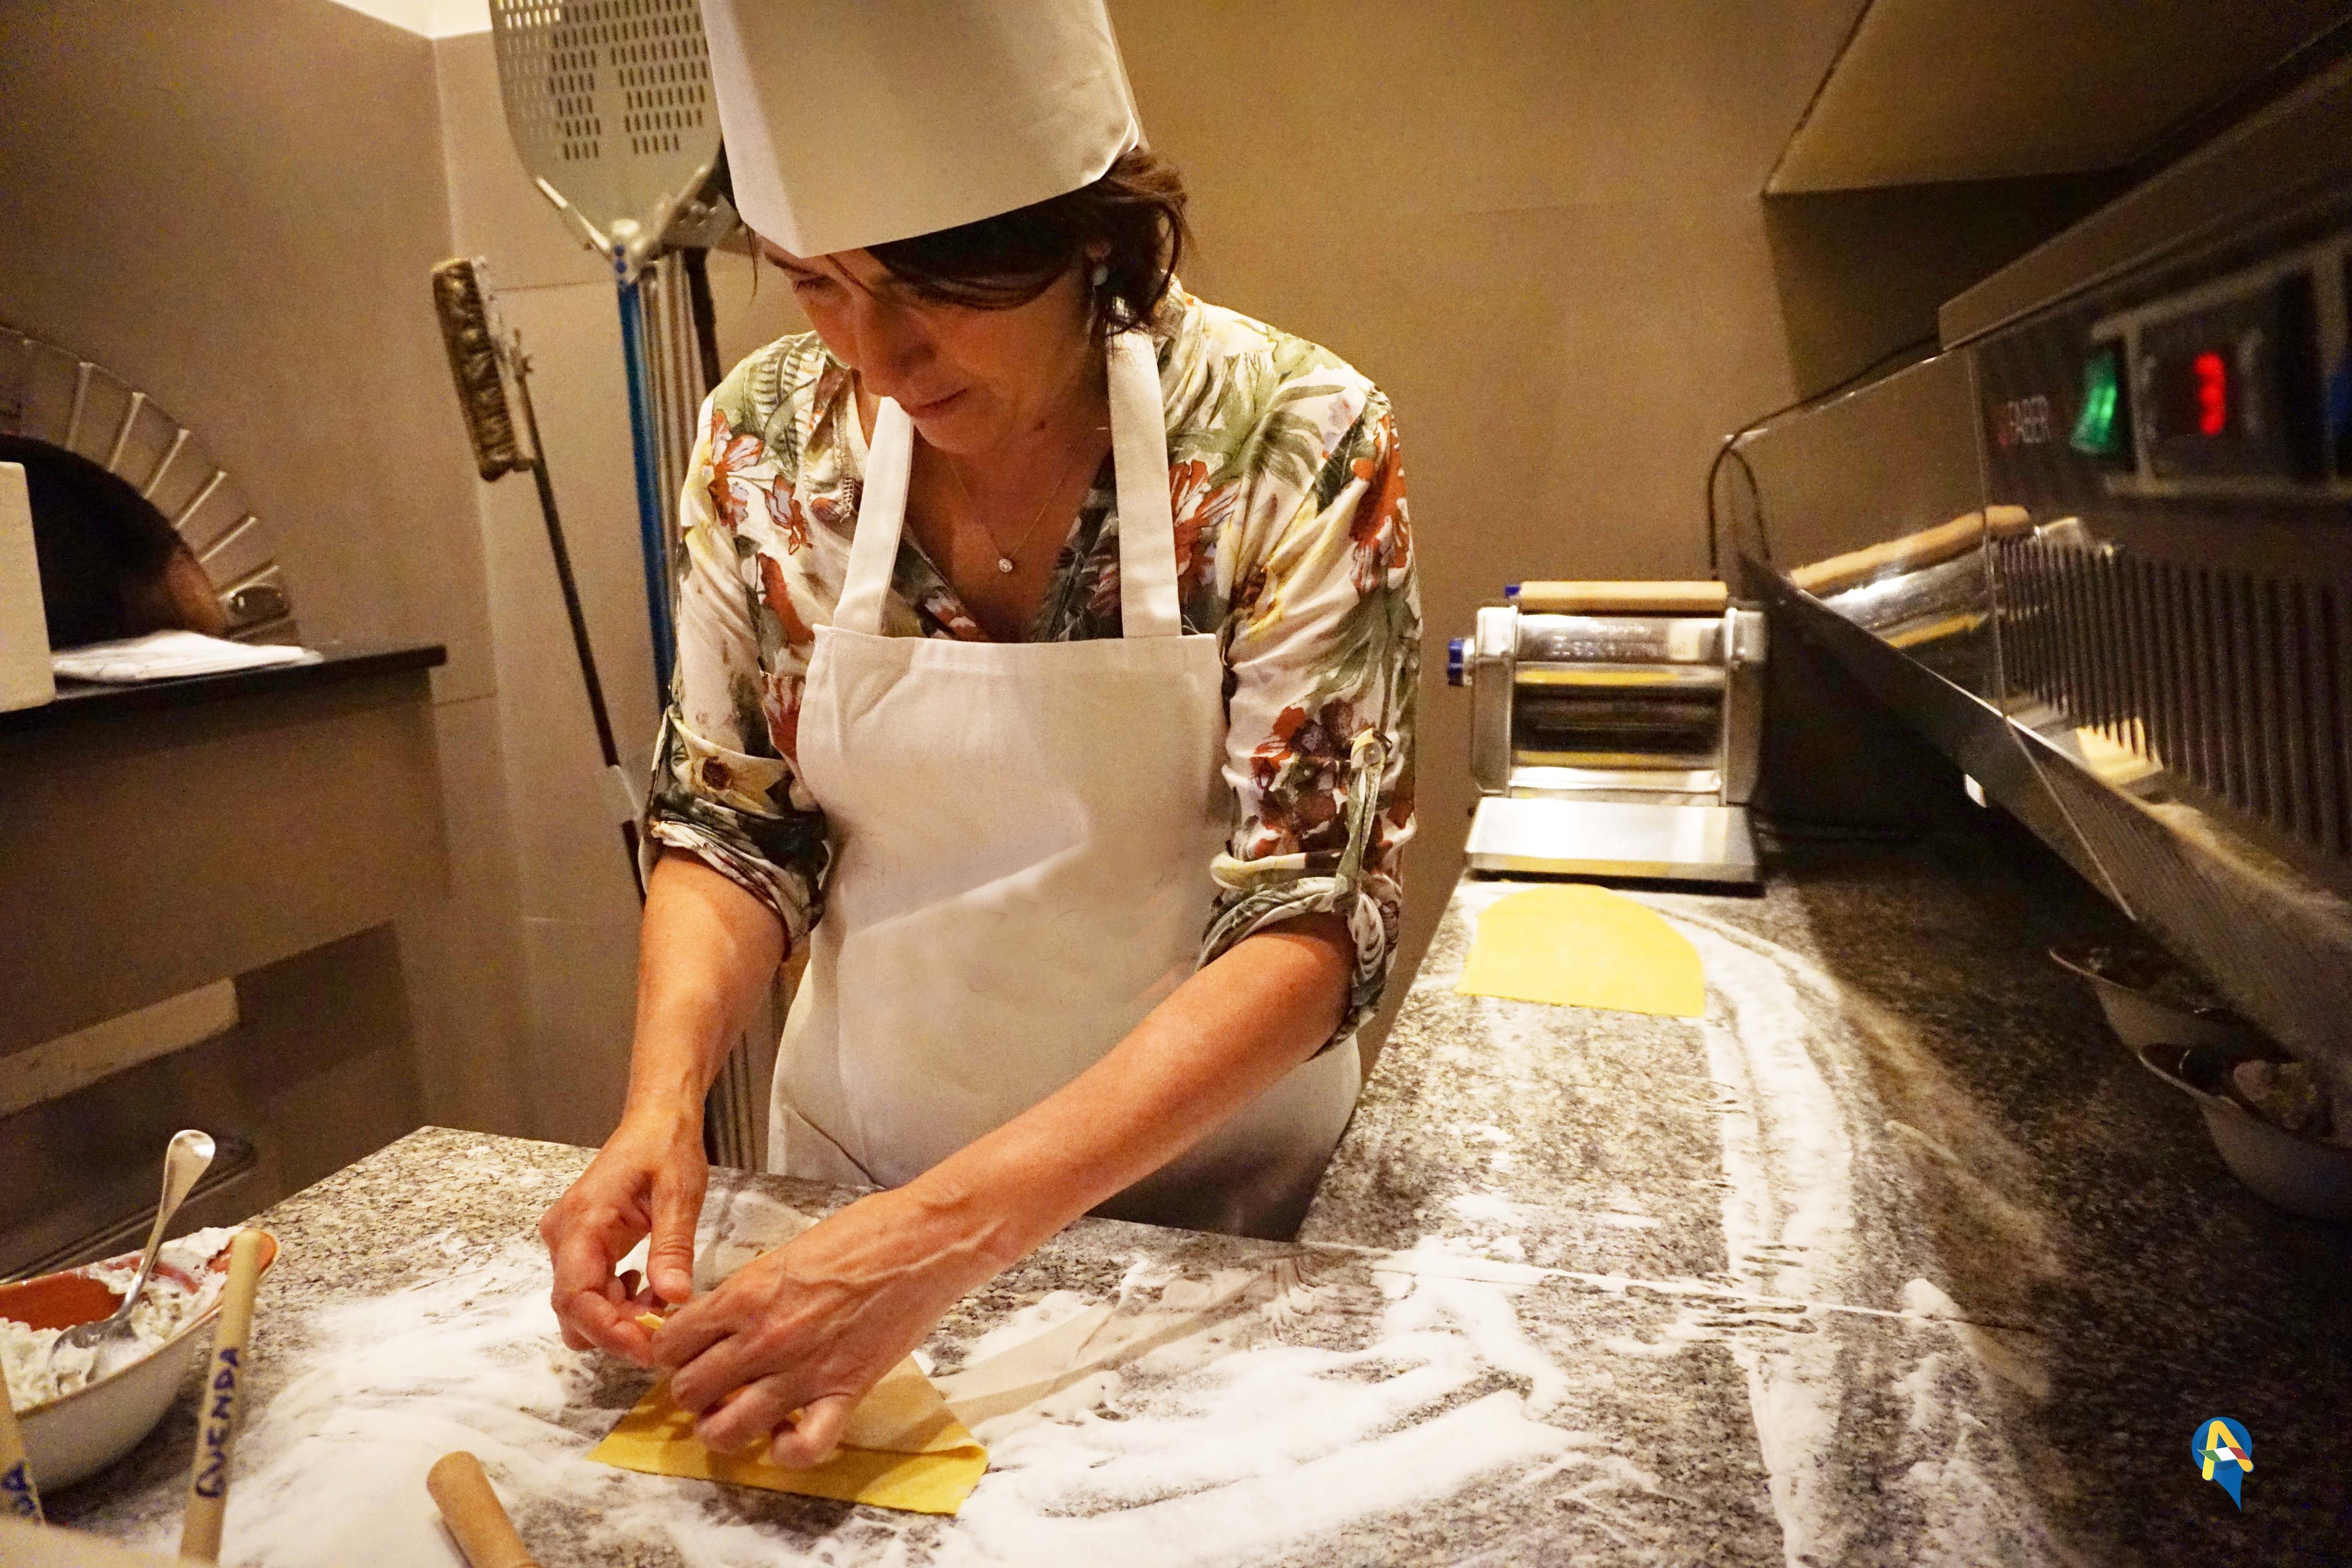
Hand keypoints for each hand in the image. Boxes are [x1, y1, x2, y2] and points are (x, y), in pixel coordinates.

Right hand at [540, 1109, 708, 1362]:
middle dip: (615, 1330)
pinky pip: (592, 1288)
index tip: (646, 1348)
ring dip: (619, 1318)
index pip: (577, 1296)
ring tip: (663, 1307)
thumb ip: (673, 1247)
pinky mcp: (582, 1244)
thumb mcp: (679, 1194)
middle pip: (574, 1309)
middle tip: (663, 1334)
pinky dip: (619, 1301)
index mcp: (582, 1222)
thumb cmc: (666, 1147)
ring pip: (582, 1304)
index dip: (608, 1330)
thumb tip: (675, 1299)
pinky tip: (652, 1288)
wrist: (656, 1119)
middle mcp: (563, 1236)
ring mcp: (568, 1242)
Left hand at [650, 1182, 1004, 1467]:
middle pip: (688, 1392)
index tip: (685, 1350)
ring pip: (725, 1430)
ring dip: (724, 1426)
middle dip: (693, 1390)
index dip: (671, 1351)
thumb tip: (721, 1319)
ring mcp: (803, 1371)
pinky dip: (787, 1450)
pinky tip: (786, 1432)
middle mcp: (765, 1338)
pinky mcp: (844, 1392)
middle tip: (714, 1380)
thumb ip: (749, 1290)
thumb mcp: (786, 1252)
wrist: (925, 1242)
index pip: (671, 1343)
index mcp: (746, 1294)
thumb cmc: (864, 1234)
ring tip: (738, 1410)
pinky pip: (801, 1449)